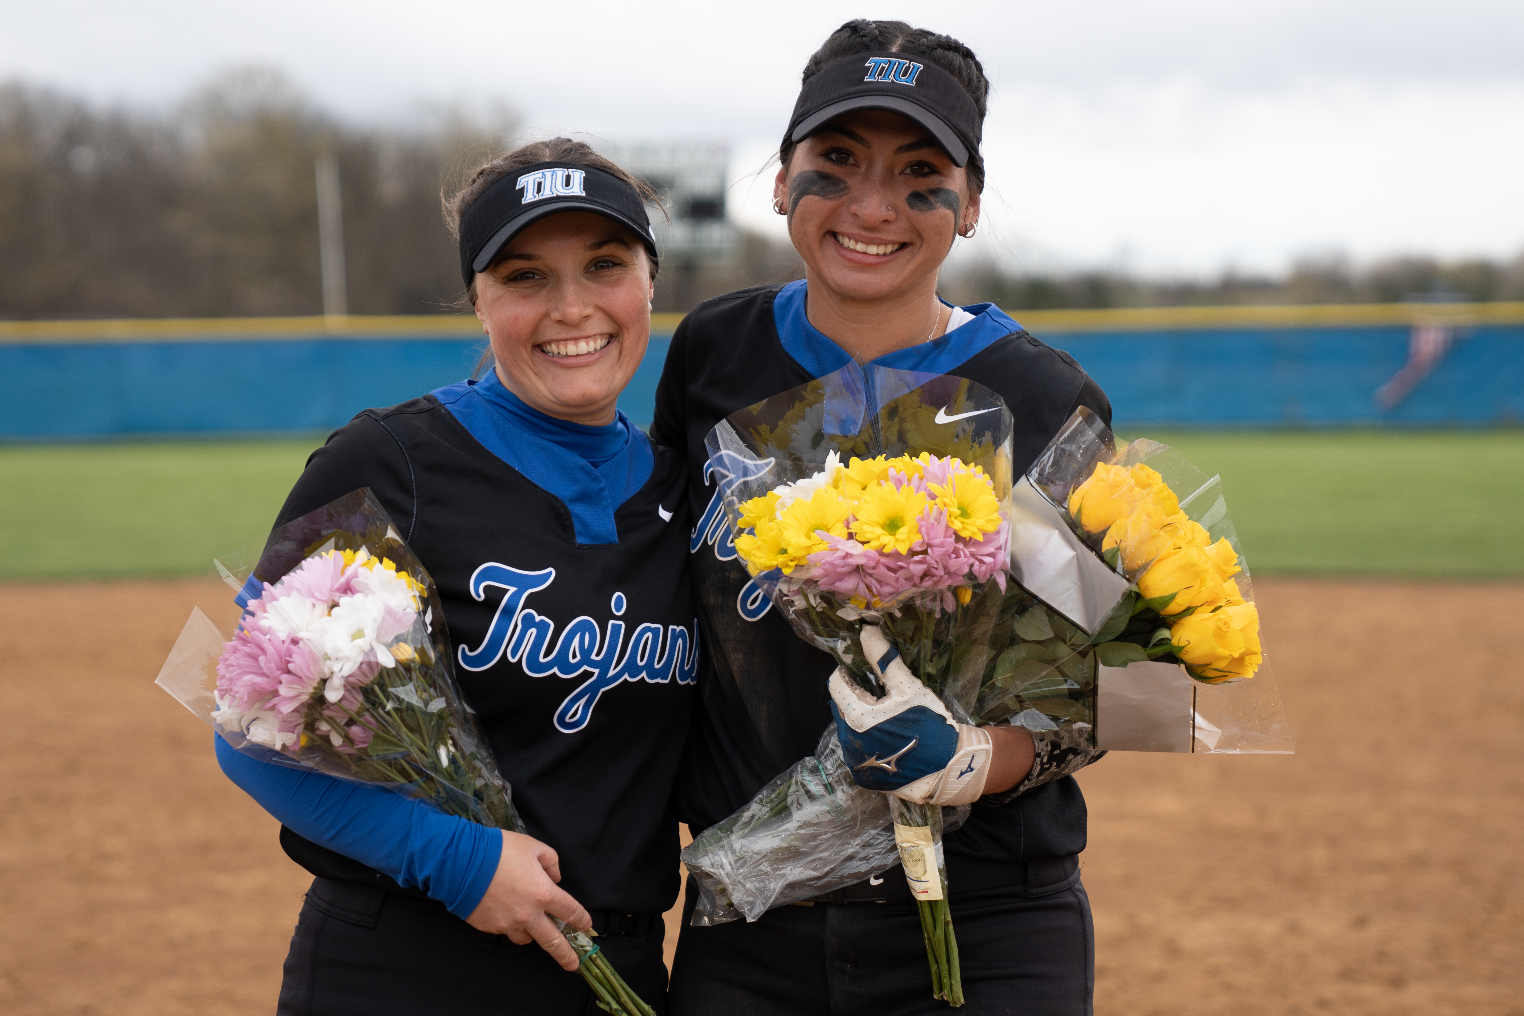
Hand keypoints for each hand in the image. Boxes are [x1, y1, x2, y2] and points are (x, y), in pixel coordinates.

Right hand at [465, 830, 592, 970]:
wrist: (461, 862)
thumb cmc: (498, 850)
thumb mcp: (532, 846)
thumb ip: (550, 862)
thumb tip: (554, 877)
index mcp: (543, 893)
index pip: (570, 911)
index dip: (581, 919)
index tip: (586, 926)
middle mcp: (528, 914)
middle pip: (552, 941)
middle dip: (565, 954)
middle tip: (573, 964)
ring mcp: (508, 924)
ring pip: (526, 938)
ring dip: (532, 933)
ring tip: (530, 923)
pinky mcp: (490, 928)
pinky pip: (505, 931)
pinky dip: (509, 924)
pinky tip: (504, 910)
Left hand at [828, 625, 993, 805]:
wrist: (949, 767)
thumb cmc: (929, 723)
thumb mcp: (908, 687)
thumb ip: (883, 660)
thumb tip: (865, 631)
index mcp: (856, 718)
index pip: (836, 686)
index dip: (846, 673)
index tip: (860, 670)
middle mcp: (848, 743)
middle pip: (841, 708)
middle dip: (855, 696)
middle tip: (879, 693)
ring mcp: (855, 763)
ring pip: (848, 730)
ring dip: (860, 719)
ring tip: (885, 716)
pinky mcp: (864, 778)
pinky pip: (857, 751)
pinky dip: (866, 741)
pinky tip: (887, 738)